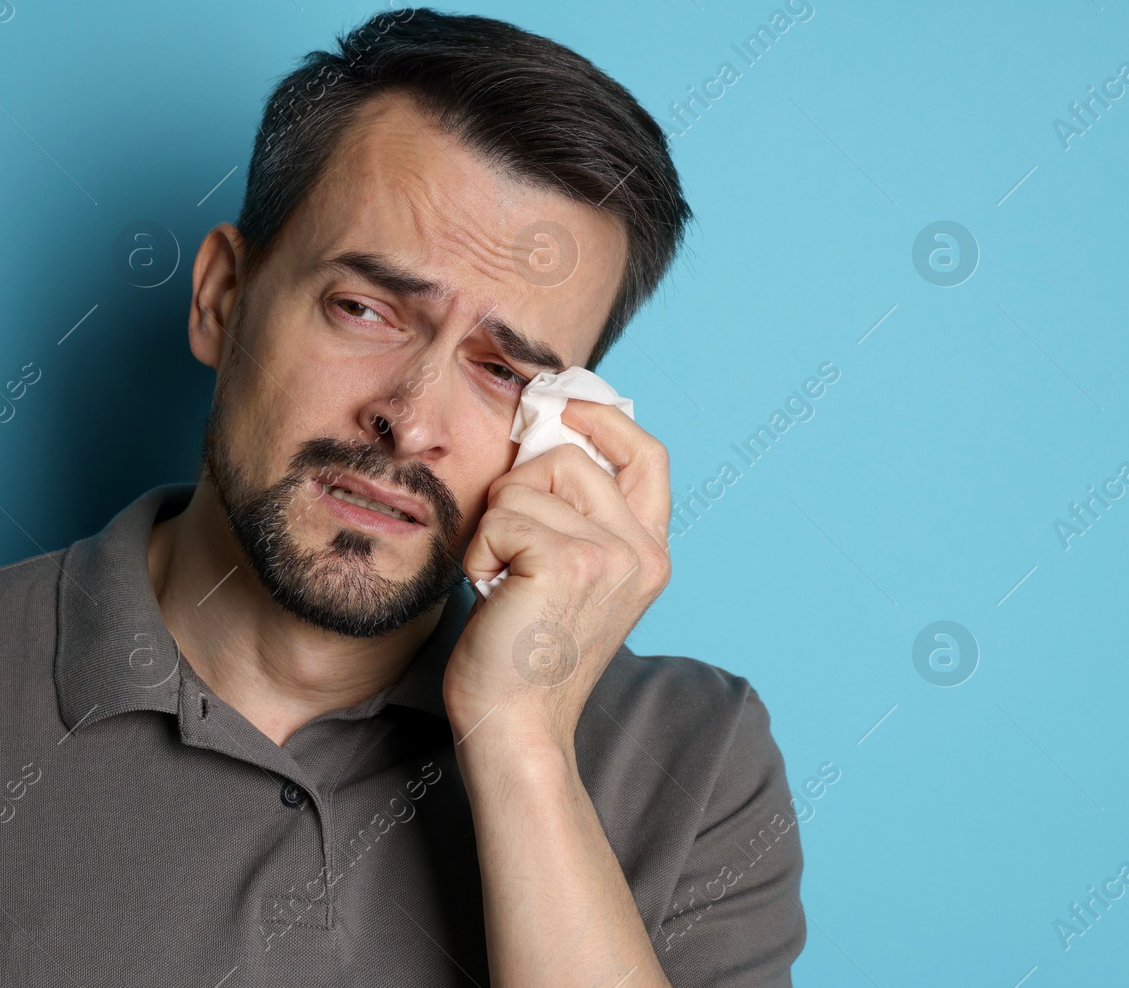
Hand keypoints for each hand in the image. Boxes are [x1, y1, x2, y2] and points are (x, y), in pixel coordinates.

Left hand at [442, 397, 671, 753]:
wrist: (513, 723)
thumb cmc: (523, 650)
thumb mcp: (565, 571)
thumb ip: (574, 512)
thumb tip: (545, 431)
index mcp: (648, 551)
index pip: (647, 455)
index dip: (604, 420)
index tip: (562, 405)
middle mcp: (642, 551)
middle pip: (570, 456)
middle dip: (519, 489)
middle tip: (508, 548)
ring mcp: (611, 555)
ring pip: (528, 482)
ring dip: (496, 524)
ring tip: (503, 578)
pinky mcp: (568, 562)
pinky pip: (502, 514)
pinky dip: (481, 550)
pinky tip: (492, 591)